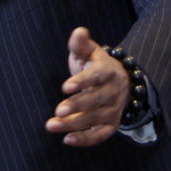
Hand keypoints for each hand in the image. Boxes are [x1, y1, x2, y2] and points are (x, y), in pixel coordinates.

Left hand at [45, 27, 128, 145]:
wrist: (119, 82)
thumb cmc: (95, 65)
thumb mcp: (88, 51)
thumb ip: (80, 44)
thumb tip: (79, 31)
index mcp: (107, 71)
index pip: (96, 77)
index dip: (82, 82)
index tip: (65, 87)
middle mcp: (113, 92)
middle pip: (95, 100)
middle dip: (76, 106)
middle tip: (58, 110)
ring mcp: (113, 109)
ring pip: (95, 119)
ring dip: (73, 124)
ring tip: (52, 125)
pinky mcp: (111, 124)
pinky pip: (100, 135)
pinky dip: (85, 139)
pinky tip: (67, 139)